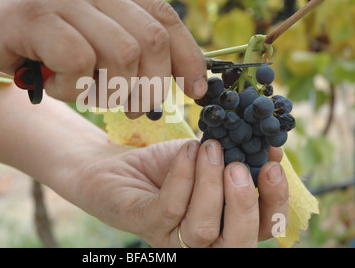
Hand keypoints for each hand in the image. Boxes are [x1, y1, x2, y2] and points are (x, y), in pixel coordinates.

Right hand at [0, 0, 206, 111]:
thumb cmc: (18, 40)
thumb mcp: (77, 38)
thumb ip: (116, 47)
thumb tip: (161, 80)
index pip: (166, 18)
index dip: (189, 57)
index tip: (197, 91)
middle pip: (152, 40)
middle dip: (153, 86)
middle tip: (137, 111)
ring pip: (124, 51)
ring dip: (113, 89)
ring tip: (89, 96)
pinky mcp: (34, 14)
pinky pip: (80, 61)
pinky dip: (75, 87)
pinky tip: (54, 85)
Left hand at [76, 139, 287, 246]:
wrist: (117, 165)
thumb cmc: (166, 165)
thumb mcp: (205, 159)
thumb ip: (233, 158)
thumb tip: (270, 147)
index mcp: (222, 225)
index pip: (261, 228)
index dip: (273, 201)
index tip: (273, 165)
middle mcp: (200, 241)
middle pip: (236, 244)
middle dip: (244, 204)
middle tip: (239, 166)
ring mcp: (170, 238)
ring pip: (201, 229)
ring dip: (210, 184)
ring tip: (211, 149)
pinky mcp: (144, 224)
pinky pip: (170, 207)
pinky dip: (183, 176)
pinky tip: (187, 150)